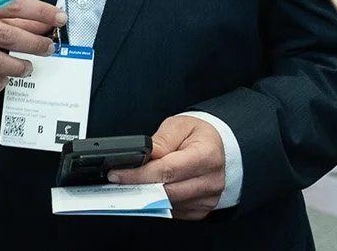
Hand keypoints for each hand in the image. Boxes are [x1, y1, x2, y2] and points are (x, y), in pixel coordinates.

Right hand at [0, 0, 63, 94]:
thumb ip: (11, 12)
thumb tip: (44, 21)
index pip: (13, 5)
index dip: (40, 12)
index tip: (59, 17)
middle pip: (5, 35)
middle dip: (33, 43)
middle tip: (48, 47)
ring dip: (18, 66)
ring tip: (29, 66)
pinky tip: (4, 79)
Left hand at [109, 116, 225, 220]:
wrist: (220, 149)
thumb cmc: (199, 135)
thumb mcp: (179, 126)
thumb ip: (161, 141)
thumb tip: (144, 157)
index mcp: (207, 155)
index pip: (167, 170)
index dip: (139, 174)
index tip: (118, 175)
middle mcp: (211, 180)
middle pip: (167, 191)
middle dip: (138, 188)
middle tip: (116, 183)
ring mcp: (208, 198)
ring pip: (169, 204)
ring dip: (146, 197)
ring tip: (129, 186)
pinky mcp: (202, 209)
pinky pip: (175, 211)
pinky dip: (159, 203)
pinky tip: (150, 192)